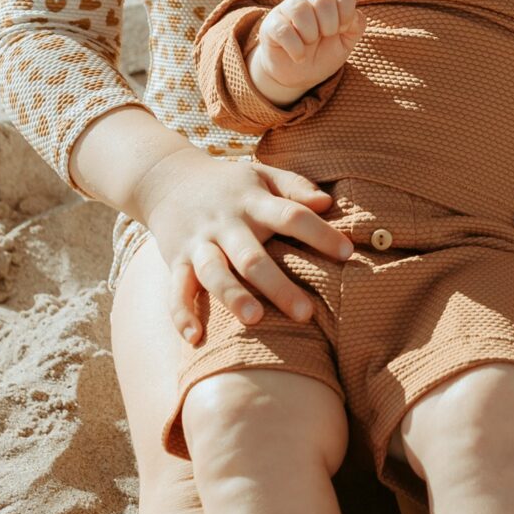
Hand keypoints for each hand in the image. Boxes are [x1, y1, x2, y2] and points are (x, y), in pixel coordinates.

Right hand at [132, 146, 349, 344]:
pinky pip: (176, 290)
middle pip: (251, 256)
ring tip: (255, 319)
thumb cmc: (229, 184)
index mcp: (253, 201)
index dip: (319, 233)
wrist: (167, 177)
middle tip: (305, 313)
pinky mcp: (176, 261)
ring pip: (214, 273)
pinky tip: (194, 338)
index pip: (291, 215)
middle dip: (277, 285)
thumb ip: (296, 187)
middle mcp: (225, 224)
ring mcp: (198, 244)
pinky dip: (182, 314)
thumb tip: (328, 202)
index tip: (347, 253)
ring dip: (232, 296)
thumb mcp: (263, 175)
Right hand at [248, 0, 360, 102]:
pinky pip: (282, 29)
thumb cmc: (322, 55)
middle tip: (325, 37)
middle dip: (329, 23)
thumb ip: (355, 26)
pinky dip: (295, 47)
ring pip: (299, 7)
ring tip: (309, 44)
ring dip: (310, 32)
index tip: (341, 30)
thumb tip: (353, 15)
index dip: (347, 12)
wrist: (297, 77)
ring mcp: (286, 11)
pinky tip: (299, 56)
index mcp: (328, 2)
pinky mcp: (270, 26)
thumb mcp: (345, 44)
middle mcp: (307, 1)